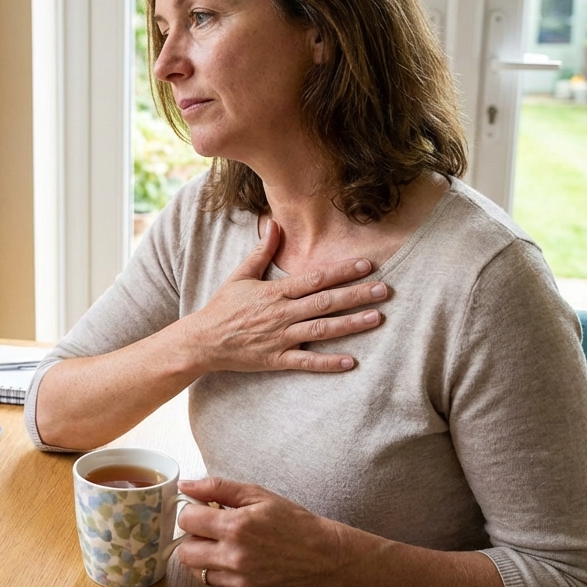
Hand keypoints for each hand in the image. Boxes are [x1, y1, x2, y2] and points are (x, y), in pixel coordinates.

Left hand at [175, 477, 343, 586]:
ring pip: (196, 569)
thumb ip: (217, 488)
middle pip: (184, 550)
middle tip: (210, 530)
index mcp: (235, 527)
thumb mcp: (256, 494)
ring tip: (224, 545)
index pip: (186, 520)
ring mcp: (238, 580)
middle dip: (193, 537)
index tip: (203, 511)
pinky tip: (236, 560)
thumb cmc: (291, 521)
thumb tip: (186, 485)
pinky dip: (218, 572)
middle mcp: (233, 557)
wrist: (321, 555)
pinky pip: (213, 584)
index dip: (192, 512)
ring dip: (203, 556)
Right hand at [181, 219, 386, 372]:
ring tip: (377, 318)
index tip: (365, 265)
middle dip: (356, 295)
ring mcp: (280, 338)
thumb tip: (274, 224)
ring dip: (350, 324)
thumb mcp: (240, 275)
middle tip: (384, 290)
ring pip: (321, 330)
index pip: (314, 279)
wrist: (202, 341)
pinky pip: (306, 362)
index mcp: (275, 292)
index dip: (341, 271)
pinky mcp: (277, 359)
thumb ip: (261, 251)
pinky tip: (350, 362)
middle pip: (325, 302)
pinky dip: (328, 363)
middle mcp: (281, 314)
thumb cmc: (223, 307)